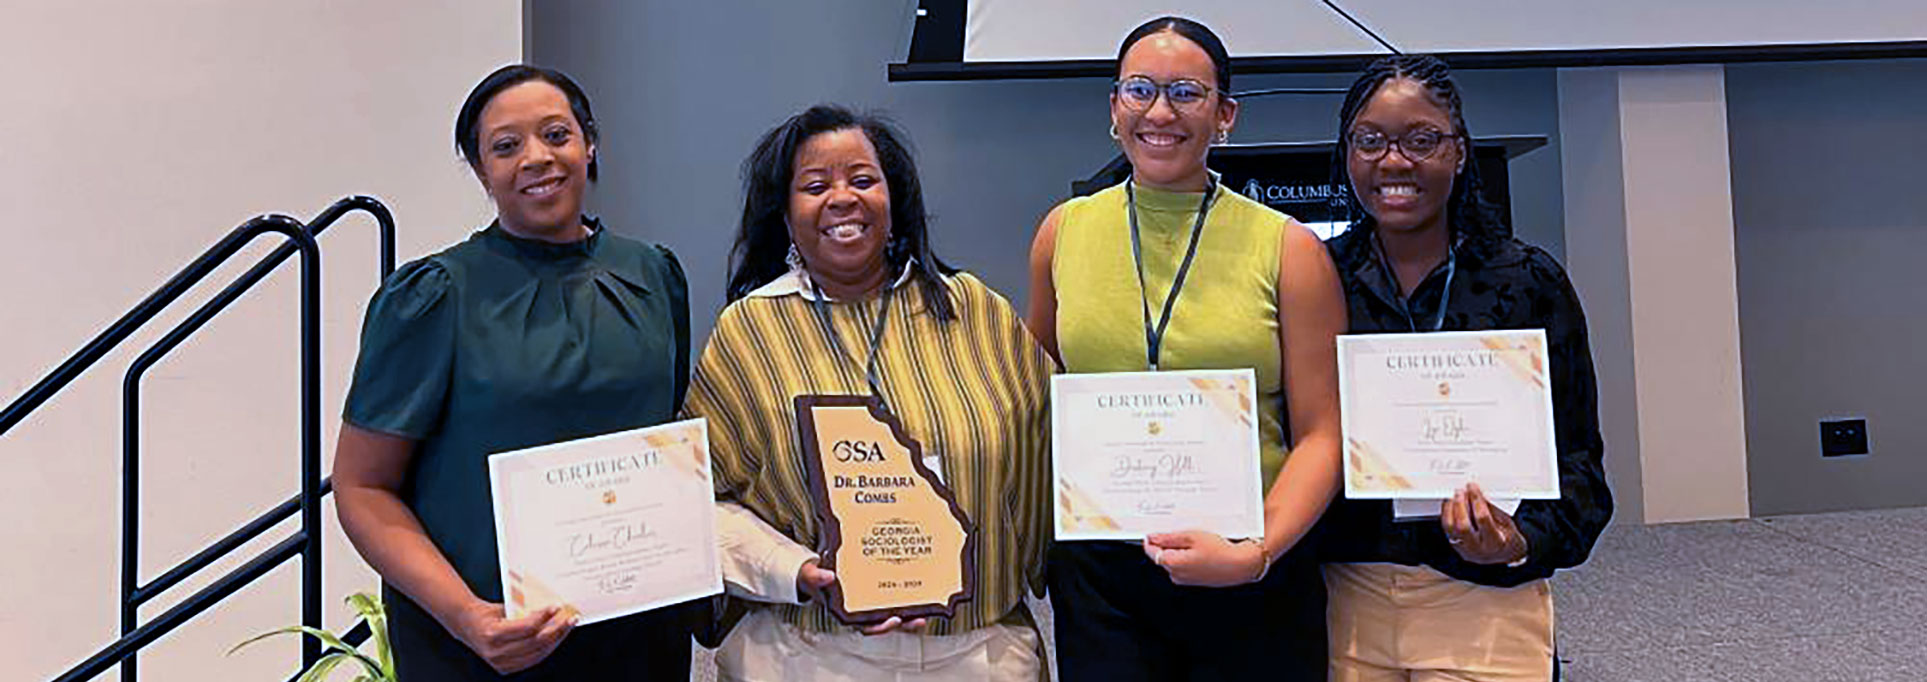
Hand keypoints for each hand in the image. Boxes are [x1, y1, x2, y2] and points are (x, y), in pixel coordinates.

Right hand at [448, 601, 577, 673]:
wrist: (467, 625)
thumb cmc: (485, 614)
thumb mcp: (503, 607)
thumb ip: (523, 611)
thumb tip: (550, 610)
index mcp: (492, 634)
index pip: (528, 627)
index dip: (545, 617)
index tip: (556, 607)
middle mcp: (496, 652)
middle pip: (536, 642)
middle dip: (557, 629)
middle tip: (569, 618)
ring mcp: (500, 663)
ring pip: (538, 653)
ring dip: (556, 639)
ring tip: (566, 627)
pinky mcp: (505, 668)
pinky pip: (533, 659)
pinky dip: (547, 648)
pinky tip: (555, 638)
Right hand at [796, 560, 926, 635]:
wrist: (817, 570)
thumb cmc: (815, 577)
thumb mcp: (811, 576)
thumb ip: (816, 577)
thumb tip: (828, 576)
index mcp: (846, 612)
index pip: (865, 626)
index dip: (880, 627)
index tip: (892, 620)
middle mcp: (861, 610)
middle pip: (884, 622)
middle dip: (902, 624)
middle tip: (917, 620)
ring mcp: (870, 602)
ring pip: (892, 613)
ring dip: (908, 614)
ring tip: (925, 613)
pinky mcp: (877, 591)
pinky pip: (892, 597)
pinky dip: (905, 598)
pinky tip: (919, 592)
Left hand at [1143, 530, 1267, 586]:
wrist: (1240, 565)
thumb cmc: (1219, 551)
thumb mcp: (1191, 537)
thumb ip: (1169, 538)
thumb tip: (1153, 538)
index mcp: (1172, 563)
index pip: (1151, 551)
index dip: (1151, 539)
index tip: (1153, 531)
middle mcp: (1175, 574)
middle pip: (1161, 555)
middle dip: (1166, 544)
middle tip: (1179, 531)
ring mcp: (1184, 579)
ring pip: (1173, 560)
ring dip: (1178, 550)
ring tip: (1193, 540)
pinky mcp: (1193, 580)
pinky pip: (1183, 566)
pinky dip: (1186, 557)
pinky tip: (1199, 549)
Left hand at [1441, 483, 1528, 564]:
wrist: (1505, 554)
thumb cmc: (1508, 538)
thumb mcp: (1507, 522)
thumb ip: (1491, 509)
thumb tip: (1477, 494)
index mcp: (1495, 542)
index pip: (1482, 518)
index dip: (1476, 500)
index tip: (1473, 488)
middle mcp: (1479, 548)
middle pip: (1462, 525)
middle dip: (1460, 505)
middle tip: (1460, 491)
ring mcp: (1466, 550)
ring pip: (1451, 528)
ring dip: (1450, 509)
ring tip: (1454, 496)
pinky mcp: (1457, 547)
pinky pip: (1447, 530)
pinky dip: (1447, 516)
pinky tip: (1450, 506)